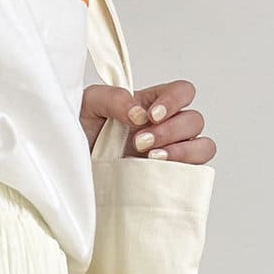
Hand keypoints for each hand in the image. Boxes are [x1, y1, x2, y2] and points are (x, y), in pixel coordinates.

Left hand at [80, 81, 215, 164]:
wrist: (71, 173)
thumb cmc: (80, 137)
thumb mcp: (89, 106)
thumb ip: (113, 98)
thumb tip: (138, 113)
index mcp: (152, 106)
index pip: (183, 92)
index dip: (175, 100)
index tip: (151, 115)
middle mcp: (167, 129)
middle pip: (194, 120)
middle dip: (169, 130)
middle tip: (139, 143)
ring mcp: (170, 157)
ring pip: (203, 146)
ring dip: (182, 150)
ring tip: (151, 159)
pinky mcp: (167, 181)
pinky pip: (194, 175)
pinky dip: (184, 172)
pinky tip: (159, 174)